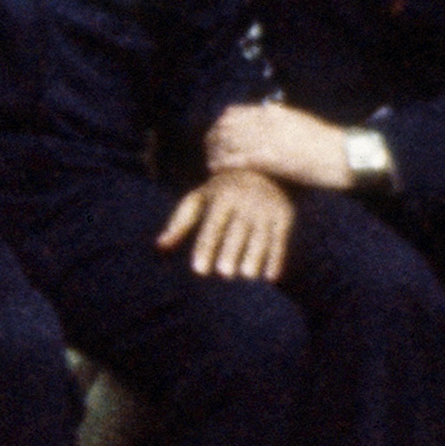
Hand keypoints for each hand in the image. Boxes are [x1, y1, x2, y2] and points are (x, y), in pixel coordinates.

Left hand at [158, 166, 294, 280]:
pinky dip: (277, 258)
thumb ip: (180, 223)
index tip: (199, 270)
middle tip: (224, 273)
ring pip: (261, 236)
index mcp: (222, 198)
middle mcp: (246, 202)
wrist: (260, 167)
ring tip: (247, 275)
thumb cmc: (220, 192)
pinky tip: (271, 277)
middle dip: (231, 251)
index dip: (206, 248)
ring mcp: (267, 208)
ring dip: (256, 256)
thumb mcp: (199, 199)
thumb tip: (160, 247)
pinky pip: (281, 239)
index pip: (212, 227)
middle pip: (237, 231)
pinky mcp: (285, 215)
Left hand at [209, 100, 361, 194]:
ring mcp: (266, 139)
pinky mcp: (268, 158)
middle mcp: (265, 121)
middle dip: (213, 138)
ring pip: (225, 142)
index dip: (220, 125)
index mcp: (273, 112)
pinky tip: (215, 171)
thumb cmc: (327, 144)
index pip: (233, 113)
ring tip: (210, 162)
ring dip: (213, 152)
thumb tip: (265, 119)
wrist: (346, 156)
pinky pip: (234, 159)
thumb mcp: (299, 123)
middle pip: (225, 126)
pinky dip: (221, 164)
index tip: (216, 135)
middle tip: (208, 150)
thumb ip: (279, 121)